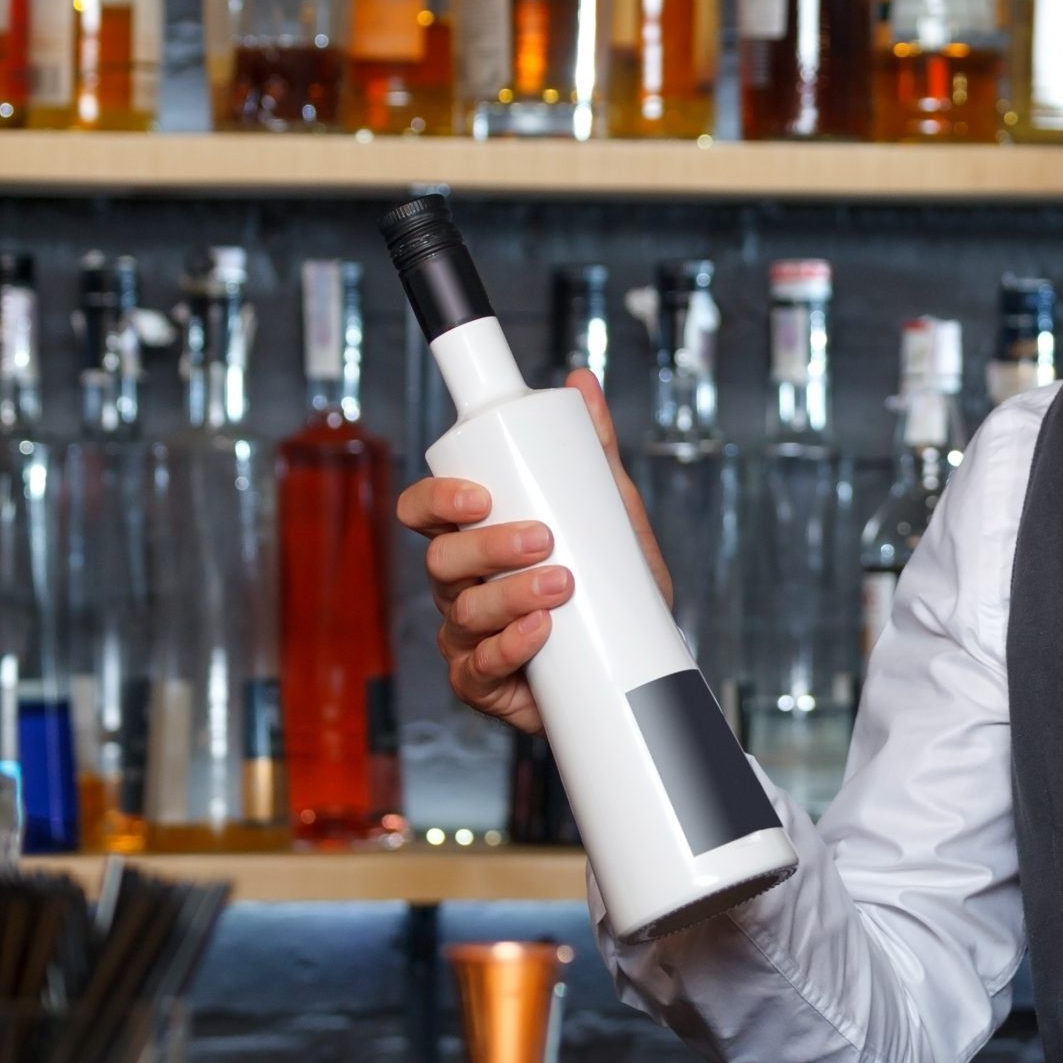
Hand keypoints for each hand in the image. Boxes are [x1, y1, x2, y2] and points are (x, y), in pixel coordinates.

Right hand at [396, 371, 668, 733]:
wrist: (636, 661)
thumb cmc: (608, 582)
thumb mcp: (609, 510)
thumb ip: (593, 449)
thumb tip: (581, 380)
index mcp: (473, 538)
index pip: (426, 512)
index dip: (437, 500)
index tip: (480, 495)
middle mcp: (460, 585)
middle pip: (441, 560)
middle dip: (488, 546)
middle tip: (542, 538)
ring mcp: (467, 636)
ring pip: (463, 612)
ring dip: (510, 595)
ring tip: (561, 583)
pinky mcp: (484, 682)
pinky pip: (480, 669)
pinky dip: (510, 648)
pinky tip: (540, 632)